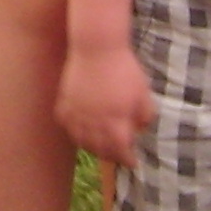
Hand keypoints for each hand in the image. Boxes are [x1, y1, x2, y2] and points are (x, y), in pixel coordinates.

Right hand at [55, 41, 155, 166]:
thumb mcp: (143, 93)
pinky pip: (67, 125)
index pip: (121, 151)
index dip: (128, 160)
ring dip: (92, 147)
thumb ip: (145, 115)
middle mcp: (95, 124)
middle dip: (111, 156)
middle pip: (100, 150)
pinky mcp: (65, 103)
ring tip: (99, 147)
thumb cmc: (124, 69)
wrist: (97, 47)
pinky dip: (74, 131)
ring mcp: (78, 114)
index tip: (133, 163)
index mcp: (116, 123)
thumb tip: (140, 128)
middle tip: (117, 156)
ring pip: (81, 141)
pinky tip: (80, 130)